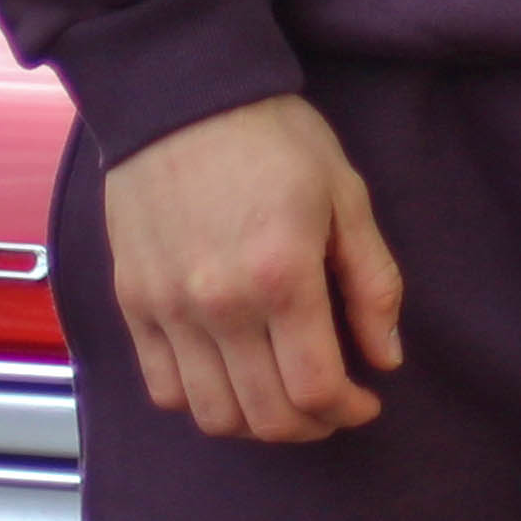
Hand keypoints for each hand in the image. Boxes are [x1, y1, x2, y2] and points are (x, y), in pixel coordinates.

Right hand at [102, 94, 403, 439]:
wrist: (182, 93)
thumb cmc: (274, 135)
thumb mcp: (346, 193)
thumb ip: (373, 280)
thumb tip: (387, 357)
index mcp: (281, 275)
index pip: (315, 388)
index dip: (348, 410)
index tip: (366, 400)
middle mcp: (220, 305)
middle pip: (266, 416)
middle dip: (311, 426)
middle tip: (333, 406)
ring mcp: (168, 309)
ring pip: (212, 415)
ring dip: (256, 424)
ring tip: (283, 397)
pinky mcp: (133, 303)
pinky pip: (164, 388)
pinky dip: (201, 402)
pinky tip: (231, 377)